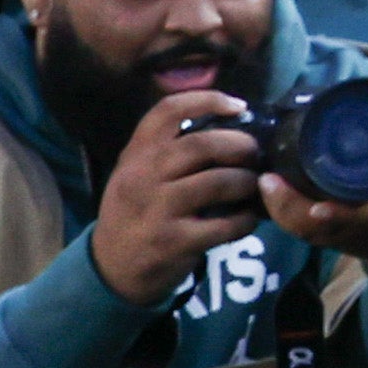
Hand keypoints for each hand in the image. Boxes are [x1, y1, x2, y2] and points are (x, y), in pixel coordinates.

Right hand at [92, 89, 265, 306]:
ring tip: (253, 186)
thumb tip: (234, 125)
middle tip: (256, 154)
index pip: (167, 111)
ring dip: (247, 182)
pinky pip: (225, 224)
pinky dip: (246, 220)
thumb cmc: (137, 211)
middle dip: (241, 146)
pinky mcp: (173, 242)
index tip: (239, 105)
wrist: (111, 267)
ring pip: (218, 182)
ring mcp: (156, 210)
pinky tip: (248, 219)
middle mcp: (142, 177)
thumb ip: (171, 150)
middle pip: (201, 145)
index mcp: (136, 154)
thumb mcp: (139, 173)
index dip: (207, 100)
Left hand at [262, 100, 367, 269]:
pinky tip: (273, 197)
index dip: (342, 216)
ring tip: (267, 183)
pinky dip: (288, 220)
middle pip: (325, 229)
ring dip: (285, 214)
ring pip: (312, 235)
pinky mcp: (341, 242)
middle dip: (294, 210)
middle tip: (270, 179)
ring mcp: (354, 238)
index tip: (318, 208)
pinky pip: (309, 237)